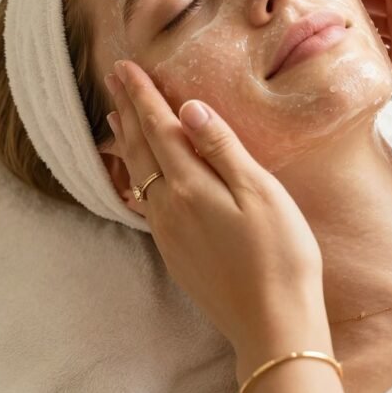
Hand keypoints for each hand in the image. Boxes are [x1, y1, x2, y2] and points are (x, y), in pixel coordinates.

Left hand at [104, 60, 325, 355]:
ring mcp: (169, 233)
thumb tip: (187, 108)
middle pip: (141, 149)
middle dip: (127, 111)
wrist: (273, 326)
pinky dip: (136, 174)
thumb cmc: (280, 254)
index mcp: (190, 186)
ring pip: (138, 175)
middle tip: (112, 79)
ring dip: (127, 142)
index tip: (124, 66)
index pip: (158, 128)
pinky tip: (139, 175)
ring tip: (115, 119)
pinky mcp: (175, 253)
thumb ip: (221, 148)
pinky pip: (145, 200)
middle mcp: (170, 208)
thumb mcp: (260, 192)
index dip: (142, 95)